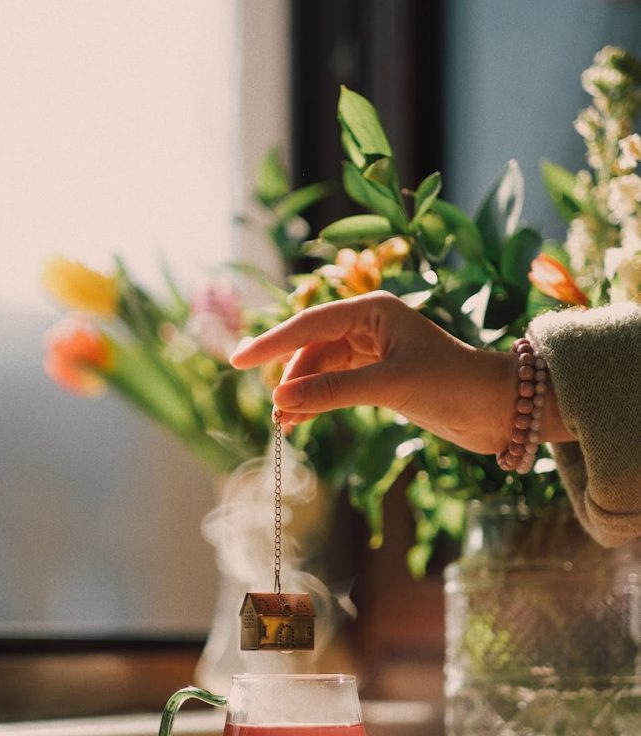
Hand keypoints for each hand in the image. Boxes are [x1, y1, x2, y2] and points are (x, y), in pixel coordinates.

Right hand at [231, 291, 517, 454]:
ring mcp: (373, 350)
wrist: (499, 409)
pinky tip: (302, 421)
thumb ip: (334, 391)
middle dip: (290, 378)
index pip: (309, 324)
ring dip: (302, 394)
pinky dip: (317, 401)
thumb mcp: (390, 386)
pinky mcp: (378, 375)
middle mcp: (369, 324)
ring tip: (287, 426)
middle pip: (310, 347)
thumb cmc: (453, 385)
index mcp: (373, 309)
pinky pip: (334, 383)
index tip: (237, 360)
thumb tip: (281, 401)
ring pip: (320, 368)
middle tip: (275, 413)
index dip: (271, 343)